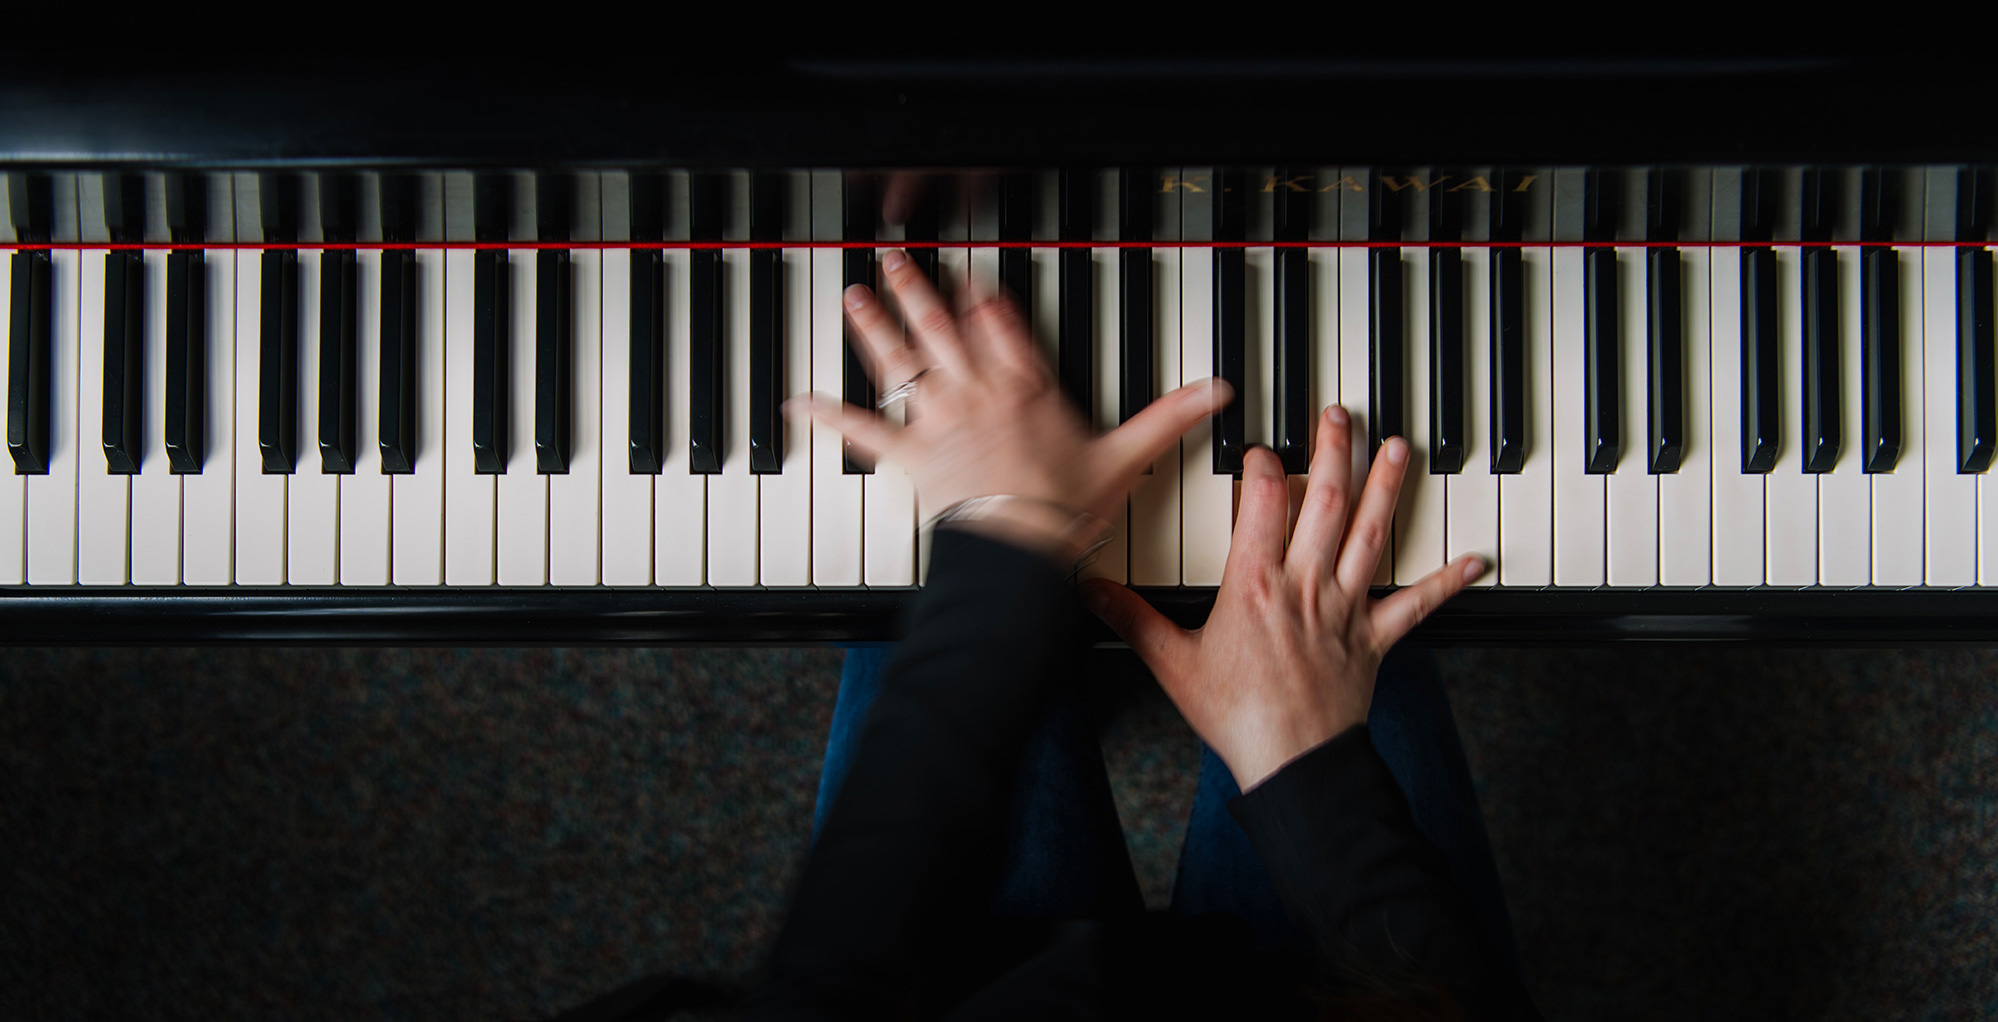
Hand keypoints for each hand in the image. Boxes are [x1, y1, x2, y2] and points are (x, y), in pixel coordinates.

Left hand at [789, 249, 1231, 563]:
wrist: (1020, 551)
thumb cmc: (1066, 508)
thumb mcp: (1126, 457)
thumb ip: (1169, 417)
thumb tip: (1217, 394)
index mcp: (1026, 387)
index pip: (1004, 328)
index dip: (987, 300)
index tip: (974, 276)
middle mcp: (976, 393)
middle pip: (943, 329)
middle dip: (920, 289)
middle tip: (900, 257)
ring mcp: (939, 421)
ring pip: (902, 361)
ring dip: (875, 326)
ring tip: (855, 294)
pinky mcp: (909, 456)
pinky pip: (864, 431)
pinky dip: (830, 416)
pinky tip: (799, 401)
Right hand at [1082, 407, 1485, 790]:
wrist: (1291, 764)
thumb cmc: (1236, 716)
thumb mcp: (1171, 664)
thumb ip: (1133, 618)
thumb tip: (1090, 590)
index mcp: (1255, 584)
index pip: (1264, 501)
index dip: (1264, 465)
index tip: (1261, 449)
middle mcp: (1305, 585)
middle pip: (1326, 502)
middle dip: (1334, 451)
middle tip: (1340, 414)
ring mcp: (1345, 609)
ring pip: (1371, 535)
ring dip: (1387, 487)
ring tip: (1398, 448)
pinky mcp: (1374, 639)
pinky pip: (1416, 604)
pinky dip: (1448, 581)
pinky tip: (1477, 560)